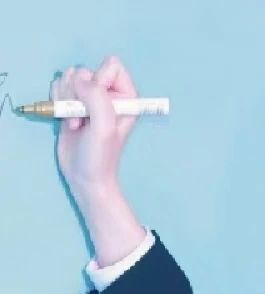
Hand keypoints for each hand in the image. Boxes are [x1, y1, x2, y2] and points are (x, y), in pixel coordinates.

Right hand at [51, 55, 138, 206]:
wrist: (85, 177)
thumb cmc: (100, 156)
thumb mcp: (104, 127)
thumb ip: (96, 97)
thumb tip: (77, 77)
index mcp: (126, 96)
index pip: (112, 65)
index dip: (100, 81)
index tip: (98, 104)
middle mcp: (108, 94)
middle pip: (85, 70)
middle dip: (78, 94)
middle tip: (83, 118)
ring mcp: (88, 98)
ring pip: (69, 77)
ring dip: (67, 100)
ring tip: (76, 123)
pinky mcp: (72, 103)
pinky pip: (58, 86)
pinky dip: (58, 102)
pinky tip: (68, 123)